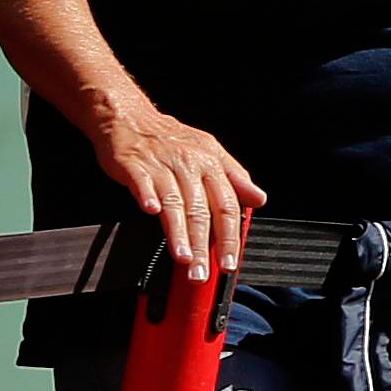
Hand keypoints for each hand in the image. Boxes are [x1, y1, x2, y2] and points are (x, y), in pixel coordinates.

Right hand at [93, 98, 265, 279]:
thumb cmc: (171, 139)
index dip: (231, 236)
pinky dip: (147, 195)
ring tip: (184, 258)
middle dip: (204, 246)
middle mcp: (190, 165)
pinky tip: (150, 211)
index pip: (228, 206)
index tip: (230, 263)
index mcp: (211, 164)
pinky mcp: (134, 165)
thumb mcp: (210, 152)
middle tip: (203, 274)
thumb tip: (259, 199)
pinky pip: (143, 182)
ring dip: (179, 233)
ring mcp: (162, 165)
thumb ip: (235, 178)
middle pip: (202, 211)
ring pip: (175, 203)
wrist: (131, 117)